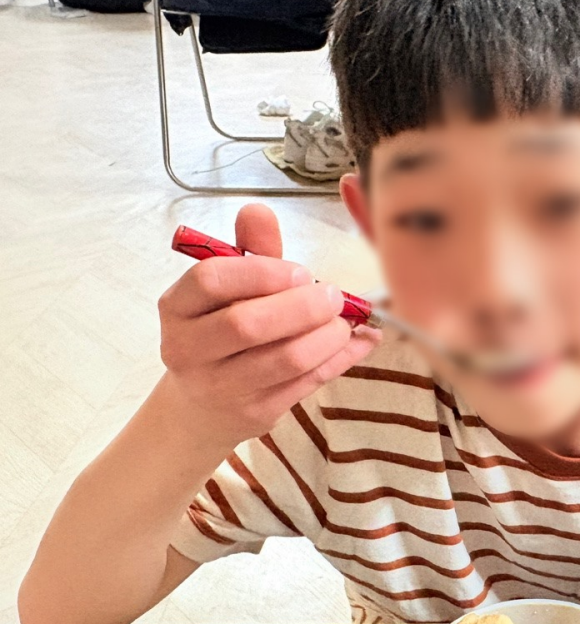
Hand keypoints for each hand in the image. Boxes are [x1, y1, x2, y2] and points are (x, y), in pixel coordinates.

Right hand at [157, 204, 380, 445]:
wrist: (201, 406)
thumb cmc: (221, 333)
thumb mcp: (230, 289)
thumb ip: (249, 251)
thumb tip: (259, 210)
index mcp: (176, 307)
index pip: (210, 280)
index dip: (262, 272)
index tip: (300, 271)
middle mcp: (187, 348)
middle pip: (247, 324)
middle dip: (301, 307)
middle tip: (334, 296)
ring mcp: (220, 386)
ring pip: (283, 359)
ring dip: (326, 336)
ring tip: (345, 322)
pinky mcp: (254, 413)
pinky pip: (306, 383)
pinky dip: (339, 360)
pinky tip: (358, 342)